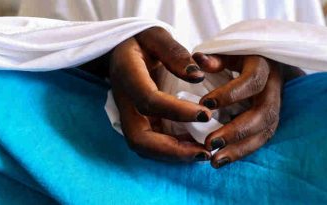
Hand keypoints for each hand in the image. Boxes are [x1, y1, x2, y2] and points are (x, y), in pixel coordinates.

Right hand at [109, 27, 211, 161]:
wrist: (120, 53)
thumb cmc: (140, 41)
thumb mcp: (156, 35)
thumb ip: (175, 53)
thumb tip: (197, 77)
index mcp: (126, 75)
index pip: (149, 101)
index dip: (177, 111)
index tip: (206, 114)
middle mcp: (124, 102)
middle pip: (139, 138)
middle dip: (172, 150)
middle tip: (204, 152)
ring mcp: (129, 115)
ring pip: (144, 146)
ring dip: (173, 155)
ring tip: (203, 154)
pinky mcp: (137, 122)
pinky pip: (151, 143)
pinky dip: (172, 150)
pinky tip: (195, 147)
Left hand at [193, 53, 304, 167]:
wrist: (267, 58)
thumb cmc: (241, 53)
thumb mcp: (229, 49)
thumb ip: (215, 57)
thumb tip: (198, 60)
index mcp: (264, 65)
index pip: (253, 81)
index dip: (231, 94)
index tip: (205, 103)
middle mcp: (275, 86)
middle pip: (263, 113)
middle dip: (236, 130)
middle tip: (209, 142)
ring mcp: (276, 104)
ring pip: (265, 131)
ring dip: (240, 149)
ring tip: (215, 161)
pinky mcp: (272, 118)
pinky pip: (262, 138)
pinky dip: (243, 151)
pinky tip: (223, 159)